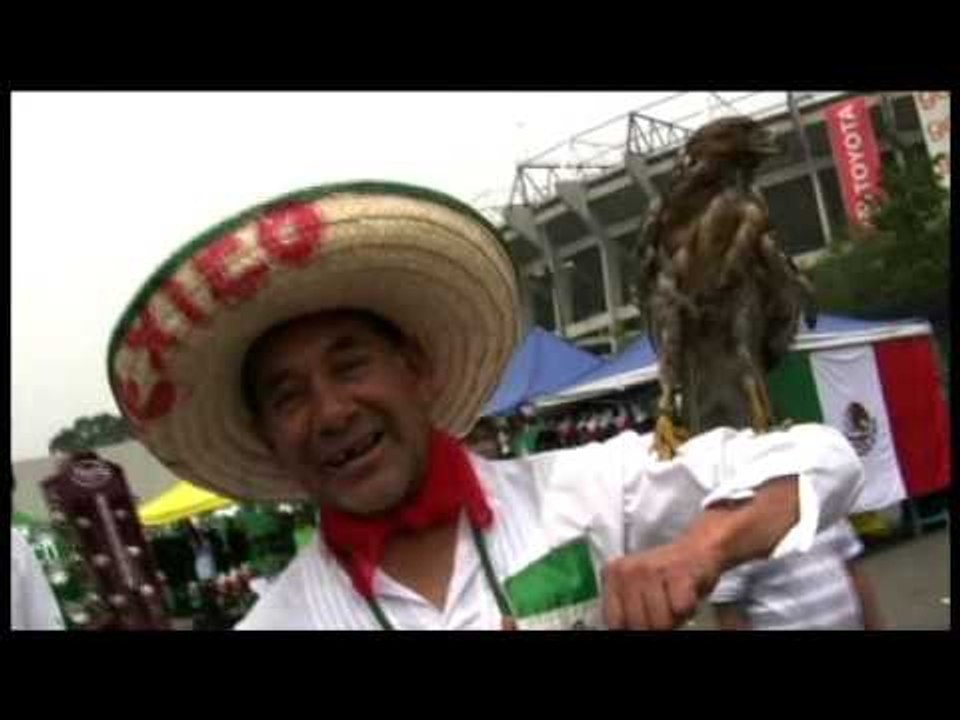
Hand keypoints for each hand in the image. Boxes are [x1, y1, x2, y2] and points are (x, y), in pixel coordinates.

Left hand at [602, 535, 721, 630]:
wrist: (696, 549)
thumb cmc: (665, 576)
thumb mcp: (635, 589)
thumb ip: (626, 608)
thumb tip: (626, 629)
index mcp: (612, 575)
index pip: (614, 621)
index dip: (631, 628)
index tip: (642, 624)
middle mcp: (627, 570)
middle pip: (637, 624)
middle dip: (655, 626)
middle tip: (664, 611)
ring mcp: (651, 569)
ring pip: (659, 621)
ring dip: (673, 619)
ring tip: (674, 602)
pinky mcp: (677, 572)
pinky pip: (680, 609)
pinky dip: (687, 609)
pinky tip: (686, 594)